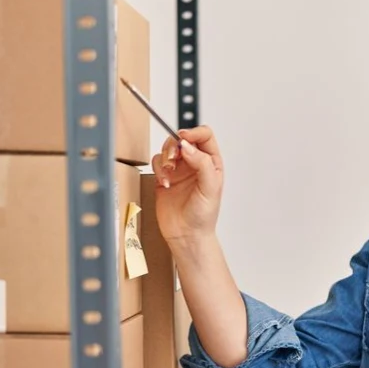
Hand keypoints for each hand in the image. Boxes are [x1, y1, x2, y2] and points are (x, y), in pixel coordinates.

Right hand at [150, 126, 223, 242]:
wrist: (187, 235)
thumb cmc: (203, 215)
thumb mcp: (210, 188)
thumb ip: (202, 163)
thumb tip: (188, 146)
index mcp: (211, 162)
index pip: (204, 136)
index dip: (194, 132)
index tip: (184, 138)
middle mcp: (195, 163)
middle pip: (182, 139)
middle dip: (175, 145)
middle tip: (173, 158)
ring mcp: (179, 170)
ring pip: (168, 149)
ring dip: (165, 157)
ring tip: (169, 173)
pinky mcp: (164, 177)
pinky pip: (157, 163)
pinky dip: (158, 169)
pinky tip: (165, 182)